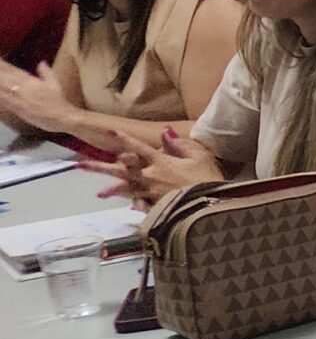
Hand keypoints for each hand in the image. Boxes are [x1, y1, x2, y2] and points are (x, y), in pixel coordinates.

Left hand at [0, 60, 75, 133]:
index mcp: (31, 81)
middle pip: (5, 78)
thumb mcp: (54, 83)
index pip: (13, 71)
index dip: (3, 65)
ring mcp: (19, 99)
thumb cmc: (58, 101)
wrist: (62, 117)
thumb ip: (46, 72)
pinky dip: (0, 96)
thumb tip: (42, 63)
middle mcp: (23, 88)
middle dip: (0, 73)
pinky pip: (4, 101)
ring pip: (3, 89)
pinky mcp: (17, 109)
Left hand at [80, 129, 223, 205]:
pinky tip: (131, 206)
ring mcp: (151, 194)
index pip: (138, 147)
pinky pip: (143, 205)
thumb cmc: (208, 178)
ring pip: (127, 190)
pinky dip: (136, 205)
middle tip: (79, 165)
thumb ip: (180, 144)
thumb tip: (164, 133)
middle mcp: (150, 177)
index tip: (109, 131)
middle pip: (121, 170)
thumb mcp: (200, 156)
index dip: (124, 138)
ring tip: (98, 193)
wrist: (213, 205)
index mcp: (160, 162)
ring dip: (112, 190)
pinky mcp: (157, 207)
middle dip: (100, 167)